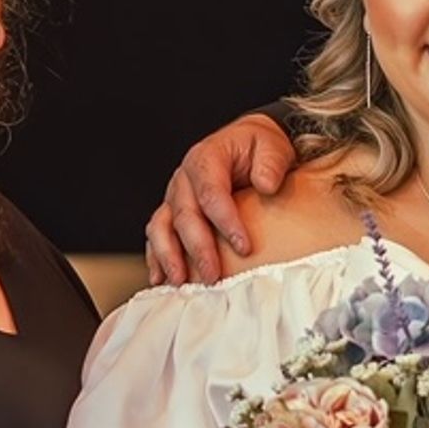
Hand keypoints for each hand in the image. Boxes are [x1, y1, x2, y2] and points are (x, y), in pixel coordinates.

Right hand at [144, 113, 296, 285]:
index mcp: (206, 158)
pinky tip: (161, 278)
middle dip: (198, 248)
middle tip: (213, 275)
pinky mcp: (171, 213)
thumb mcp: (272, 146)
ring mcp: (174, 197)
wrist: (247, 146)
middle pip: (185, 216)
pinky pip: (157, 235)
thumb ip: (270, 162)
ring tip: (181, 282)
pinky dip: (156, 257)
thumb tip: (266, 185)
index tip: (244, 247)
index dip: (226, 222)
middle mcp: (184, 179)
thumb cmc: (258, 148)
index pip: (211, 193)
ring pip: (161, 227)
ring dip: (169, 256)